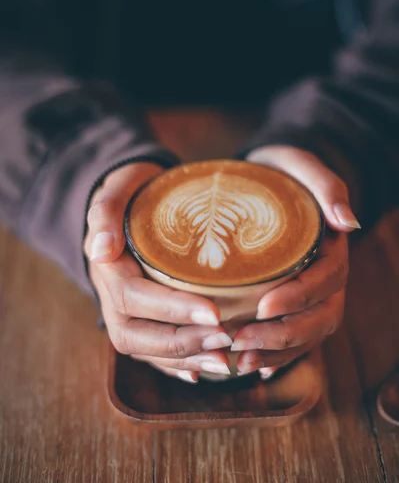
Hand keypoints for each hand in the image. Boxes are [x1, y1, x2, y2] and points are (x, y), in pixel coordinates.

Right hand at [84, 162, 231, 383]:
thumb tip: (101, 248)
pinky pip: (152, 350)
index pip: (133, 297)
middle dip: (182, 343)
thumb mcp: (119, 188)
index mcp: (107, 268)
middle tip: (226, 340)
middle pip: (137, 335)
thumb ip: (106, 210)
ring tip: (224, 361)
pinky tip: (201, 370)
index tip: (214, 311)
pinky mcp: (140, 318)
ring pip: (146, 349)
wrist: (131, 200)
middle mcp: (111, 296)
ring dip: (184, 359)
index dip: (172, 308)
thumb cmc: (132, 191)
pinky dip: (175, 364)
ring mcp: (124, 312)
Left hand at [233, 146, 358, 377]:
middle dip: (283, 335)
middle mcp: (327, 276)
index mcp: (331, 248)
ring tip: (241, 362)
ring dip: (277, 352)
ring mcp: (314, 293)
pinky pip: (297, 338)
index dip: (298, 297)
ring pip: (309, 334)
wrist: (272, 178)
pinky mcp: (294, 302)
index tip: (263, 306)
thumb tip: (348, 222)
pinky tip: (257, 367)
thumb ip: (327, 186)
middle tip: (241, 341)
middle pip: (320, 317)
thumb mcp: (301, 165)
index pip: (324, 281)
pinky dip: (280, 356)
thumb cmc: (283, 172)